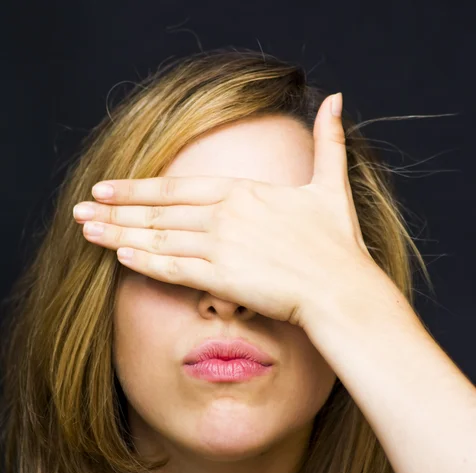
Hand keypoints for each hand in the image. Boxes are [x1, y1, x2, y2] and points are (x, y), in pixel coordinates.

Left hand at [73, 92, 376, 329]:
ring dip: (118, 235)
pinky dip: (145, 263)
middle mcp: (224, 215)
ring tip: (87, 232)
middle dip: (113, 211)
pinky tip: (121, 258)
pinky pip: (174, 270)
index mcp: (242, 191)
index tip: (106, 188)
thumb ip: (327, 141)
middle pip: (157, 212)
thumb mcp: (331, 184)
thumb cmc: (337, 241)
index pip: (175, 188)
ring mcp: (220, 247)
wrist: (340, 287)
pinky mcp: (222, 280)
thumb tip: (335, 98)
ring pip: (157, 239)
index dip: (135, 188)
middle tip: (80, 210)